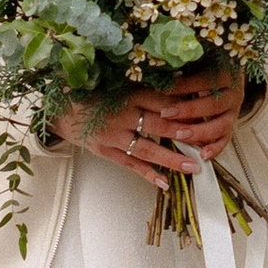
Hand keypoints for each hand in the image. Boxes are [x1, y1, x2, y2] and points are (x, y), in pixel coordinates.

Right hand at [69, 64, 245, 188]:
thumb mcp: (119, 84)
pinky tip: (164, 183)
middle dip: (186, 135)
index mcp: (128, 93)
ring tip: (193, 167)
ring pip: (147, 149)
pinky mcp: (105, 151)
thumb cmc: (95, 94)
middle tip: (208, 142)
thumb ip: (146, 88)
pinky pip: (130, 164)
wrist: (60, 108)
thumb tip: (180, 88)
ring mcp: (113, 135)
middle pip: (159, 125)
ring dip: (172, 159)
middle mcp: (122, 114)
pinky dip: (147, 174)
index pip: (163, 100)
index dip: (186, 108)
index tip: (207, 113)